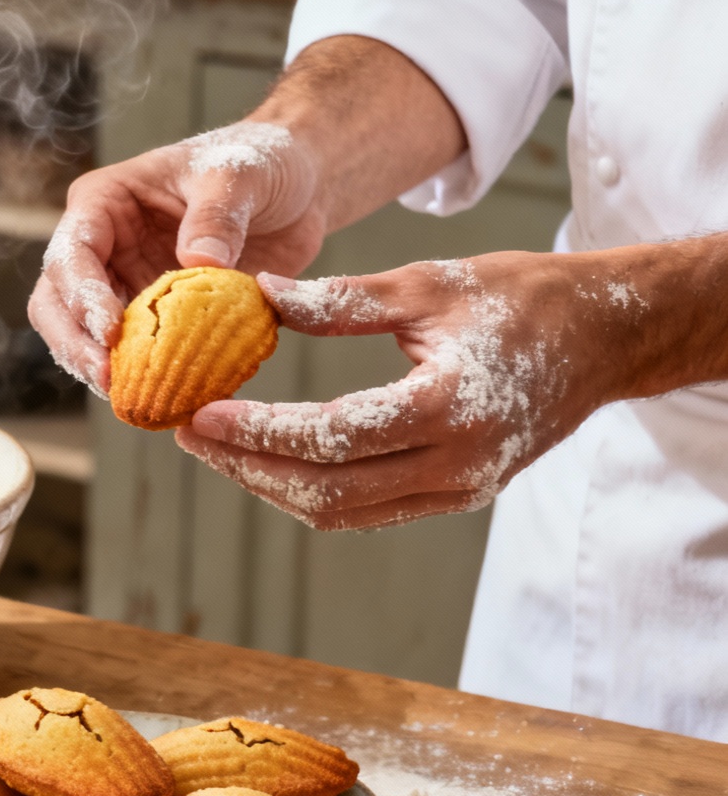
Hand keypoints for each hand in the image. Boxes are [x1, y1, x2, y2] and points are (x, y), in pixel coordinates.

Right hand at [28, 121, 329, 391]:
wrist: (296, 188)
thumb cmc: (258, 162)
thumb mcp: (240, 173)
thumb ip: (218, 212)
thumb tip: (198, 260)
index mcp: (104, 204)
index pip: (71, 254)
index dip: (82, 296)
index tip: (110, 332)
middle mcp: (102, 249)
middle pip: (56, 304)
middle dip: (75, 345)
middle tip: (109, 380)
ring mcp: (124, 288)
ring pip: (83, 339)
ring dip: (101, 371)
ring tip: (132, 399)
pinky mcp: (153, 321)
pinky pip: (136, 357)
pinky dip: (145, 380)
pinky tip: (168, 400)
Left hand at [173, 253, 638, 529]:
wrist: (606, 337)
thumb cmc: (522, 298)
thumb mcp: (428, 285)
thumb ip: (340, 300)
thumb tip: (256, 296)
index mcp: (449, 407)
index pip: (331, 436)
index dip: (257, 431)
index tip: (199, 414)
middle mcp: (456, 464)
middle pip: (326, 489)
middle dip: (246, 466)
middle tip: (189, 433)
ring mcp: (459, 490)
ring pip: (341, 511)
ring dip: (270, 485)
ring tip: (216, 447)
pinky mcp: (456, 496)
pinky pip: (367, 510)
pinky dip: (311, 491)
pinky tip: (267, 460)